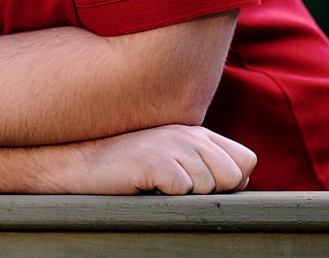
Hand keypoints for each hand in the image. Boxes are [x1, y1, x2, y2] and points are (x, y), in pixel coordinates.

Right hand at [63, 125, 255, 194]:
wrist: (81, 161)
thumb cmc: (128, 165)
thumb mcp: (172, 154)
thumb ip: (206, 161)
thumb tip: (241, 181)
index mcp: (197, 133)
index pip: (247, 160)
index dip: (233, 181)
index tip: (203, 186)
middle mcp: (190, 134)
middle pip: (234, 177)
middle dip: (212, 192)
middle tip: (177, 188)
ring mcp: (173, 145)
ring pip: (209, 187)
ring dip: (186, 196)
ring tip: (159, 185)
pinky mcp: (155, 161)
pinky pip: (183, 190)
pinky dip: (168, 197)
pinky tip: (147, 185)